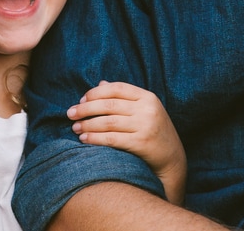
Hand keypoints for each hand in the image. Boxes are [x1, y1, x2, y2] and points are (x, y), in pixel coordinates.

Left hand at [67, 81, 185, 203]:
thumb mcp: (143, 110)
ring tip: (75, 128)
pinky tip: (85, 139)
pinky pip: (112, 139)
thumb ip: (123, 97)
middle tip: (70, 113)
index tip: (81, 100)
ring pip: (108, 122)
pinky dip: (95, 138)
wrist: (173, 159)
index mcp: (147, 97)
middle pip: (109, 105)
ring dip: (88, 124)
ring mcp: (146, 126)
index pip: (116, 88)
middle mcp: (147, 109)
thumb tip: (100, 84)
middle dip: (86, 109)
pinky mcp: (142, 144)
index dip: (95, 93)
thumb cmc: (153, 130)